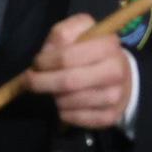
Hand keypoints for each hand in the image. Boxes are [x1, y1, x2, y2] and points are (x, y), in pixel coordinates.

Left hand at [27, 13, 134, 128]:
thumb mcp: (76, 33)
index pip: (66, 57)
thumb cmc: (89, 50)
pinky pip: (78, 119)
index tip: (35, 64)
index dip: (44, 62)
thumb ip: (60, 35)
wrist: (121, 74)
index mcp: (107, 45)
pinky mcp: (112, 116)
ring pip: (70, 102)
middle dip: (41, 83)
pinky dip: (64, 113)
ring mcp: (116, 96)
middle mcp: (116, 71)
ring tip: (53, 90)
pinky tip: (63, 104)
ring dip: (54, 97)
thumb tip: (45, 54)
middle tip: (30, 81)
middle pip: (68, 82)